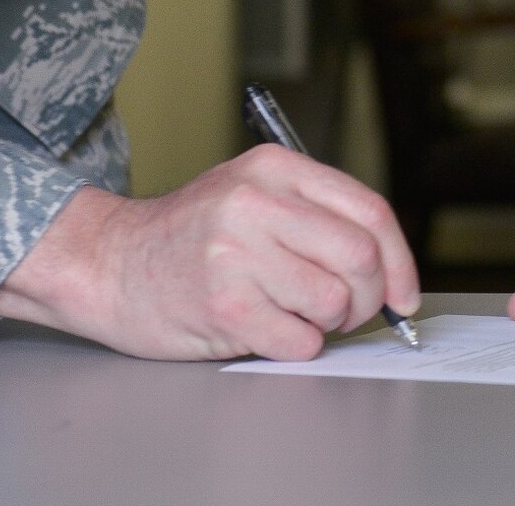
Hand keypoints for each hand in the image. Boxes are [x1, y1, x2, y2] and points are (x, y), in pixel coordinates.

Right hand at [0, 145, 418, 360]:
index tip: (403, 294)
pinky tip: (268, 330)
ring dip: (327, 324)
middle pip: (360, 258)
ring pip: (334, 302)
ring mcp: (237, 252)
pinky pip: (299, 340)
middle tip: (346, 312)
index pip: (369, 210)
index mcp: (274, 168)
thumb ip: (316, 216)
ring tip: (295, 315)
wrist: (111, 262)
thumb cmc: (192, 237)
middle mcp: (257, 202)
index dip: (400, 260)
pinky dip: (296, 346)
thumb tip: (389, 267)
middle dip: (366, 298)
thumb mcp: (253, 195)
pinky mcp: (223, 304)